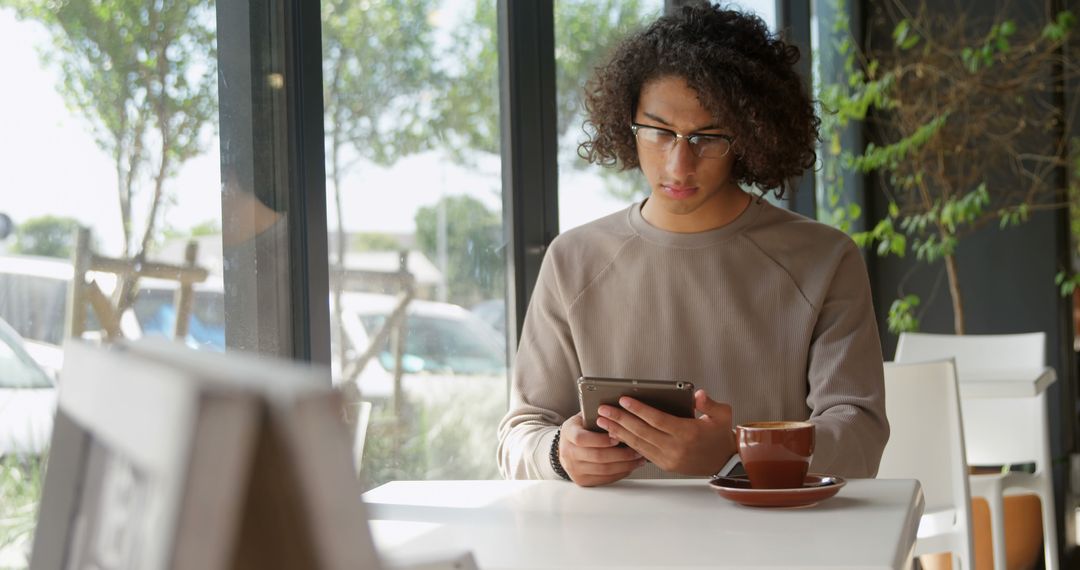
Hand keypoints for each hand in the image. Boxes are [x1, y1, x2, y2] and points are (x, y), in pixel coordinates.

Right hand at [558, 413, 646, 486]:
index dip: (601, 439)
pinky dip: (620, 473)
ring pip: (604, 470)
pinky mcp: (582, 480)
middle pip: (597, 456)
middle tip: (637, 449)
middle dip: (621, 454)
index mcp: (568, 433)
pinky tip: (630, 466)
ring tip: (638, 459)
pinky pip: (605, 479)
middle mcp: (568, 453)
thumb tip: (620, 412)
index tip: (618, 436)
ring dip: (625, 465)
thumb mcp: (583, 418)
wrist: (567, 447)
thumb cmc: (581, 429)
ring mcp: (574, 469)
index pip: (582, 439)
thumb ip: (597, 416)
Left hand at [595, 389, 734, 475]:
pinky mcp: (665, 464)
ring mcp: (669, 458)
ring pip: (638, 443)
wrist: (723, 461)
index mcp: (688, 432)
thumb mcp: (722, 414)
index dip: (639, 409)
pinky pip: (642, 452)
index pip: (657, 419)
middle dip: (621, 419)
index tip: (624, 400)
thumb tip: (698, 394)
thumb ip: (709, 403)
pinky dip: (627, 442)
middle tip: (604, 410)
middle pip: (642, 431)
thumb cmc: (719, 435)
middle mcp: (676, 447)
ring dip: (619, 431)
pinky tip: (616, 434)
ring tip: (603, 421)